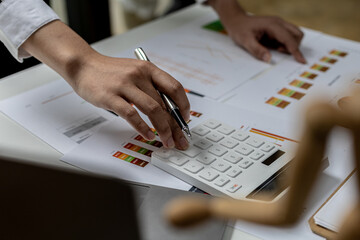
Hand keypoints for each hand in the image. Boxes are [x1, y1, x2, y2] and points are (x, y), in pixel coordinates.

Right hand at [73, 53, 190, 149]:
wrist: (83, 65)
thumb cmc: (111, 73)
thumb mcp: (135, 72)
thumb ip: (151, 87)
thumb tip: (170, 111)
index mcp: (149, 69)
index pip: (175, 88)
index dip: (184, 106)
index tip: (185, 120)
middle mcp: (139, 75)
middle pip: (165, 103)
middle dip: (176, 126)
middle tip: (180, 140)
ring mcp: (125, 85)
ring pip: (153, 110)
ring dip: (163, 129)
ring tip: (167, 141)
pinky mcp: (111, 97)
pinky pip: (132, 115)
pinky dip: (143, 128)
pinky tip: (148, 135)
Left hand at [208, 0, 305, 63]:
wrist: (236, 21)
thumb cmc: (240, 30)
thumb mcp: (245, 42)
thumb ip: (257, 50)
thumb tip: (268, 60)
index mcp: (272, 25)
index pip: (289, 39)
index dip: (296, 51)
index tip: (302, 61)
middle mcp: (279, 23)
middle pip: (297, 34)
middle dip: (294, 46)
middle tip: (279, 52)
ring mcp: (279, 25)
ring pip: (295, 35)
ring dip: (290, 45)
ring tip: (276, 49)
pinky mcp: (277, 29)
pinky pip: (288, 37)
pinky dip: (285, 44)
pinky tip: (274, 47)